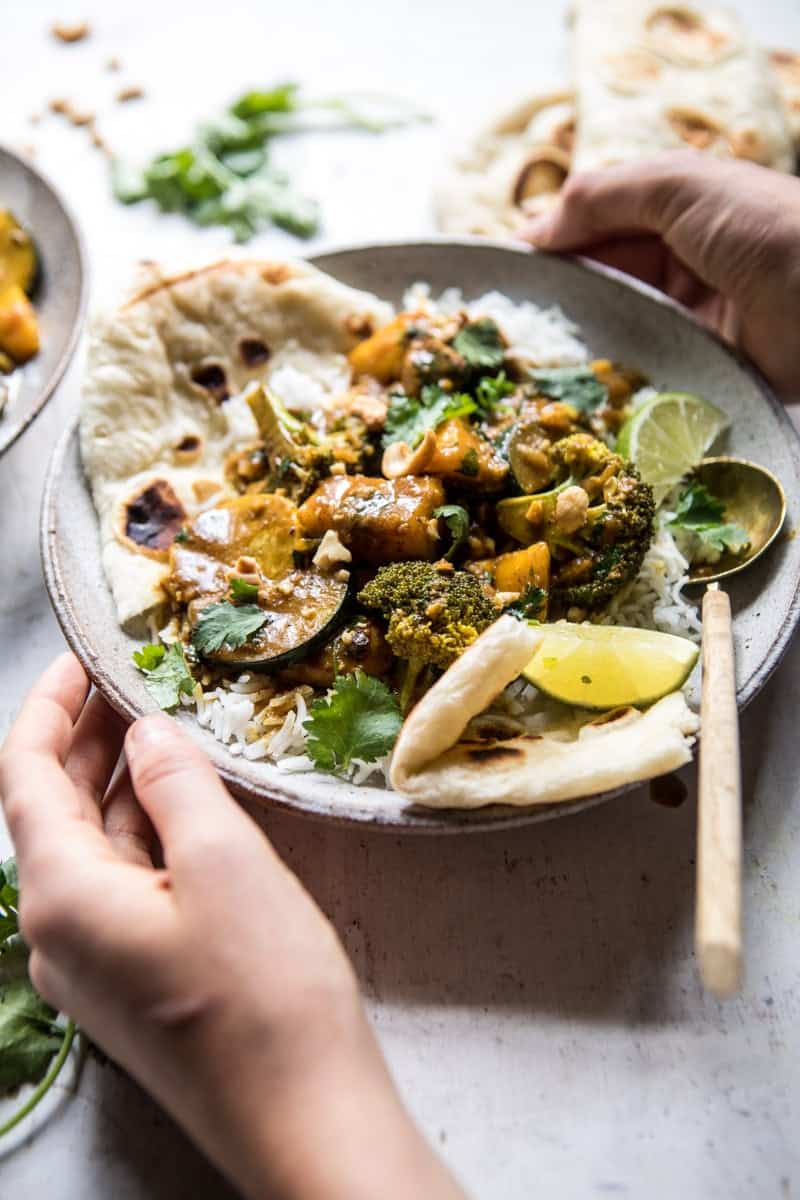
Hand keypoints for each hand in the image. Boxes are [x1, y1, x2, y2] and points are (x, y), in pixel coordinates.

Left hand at [0, 654, 463, 1199]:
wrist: (304, 1119)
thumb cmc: (264, 992)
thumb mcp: (224, 863)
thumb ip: (174, 784)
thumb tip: (144, 733)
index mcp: (59, 897)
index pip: (24, 775)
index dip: (50, 706)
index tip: (86, 656)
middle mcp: (57, 934)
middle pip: (52, 812)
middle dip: (89, 740)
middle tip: (137, 679)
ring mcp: (94, 965)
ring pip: (92, 850)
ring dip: (121, 786)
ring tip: (166, 729)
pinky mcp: (133, 985)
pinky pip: (123, 887)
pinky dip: (145, 834)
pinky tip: (187, 808)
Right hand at [524, 151, 799, 399]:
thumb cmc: (763, 223)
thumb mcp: (677, 185)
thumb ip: (602, 196)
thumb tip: (532, 230)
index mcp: (671, 211)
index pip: (592, 226)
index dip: (546, 246)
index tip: (498, 274)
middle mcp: (674, 265)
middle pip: (597, 282)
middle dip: (556, 299)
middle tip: (505, 326)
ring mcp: (684, 319)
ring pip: (613, 329)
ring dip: (578, 342)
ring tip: (527, 361)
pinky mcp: (697, 367)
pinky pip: (642, 371)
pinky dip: (612, 378)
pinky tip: (574, 387)